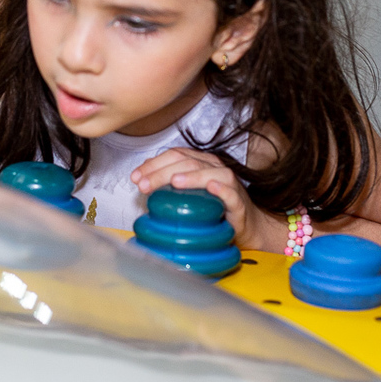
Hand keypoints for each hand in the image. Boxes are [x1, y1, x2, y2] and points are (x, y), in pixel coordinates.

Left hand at [131, 148, 282, 251]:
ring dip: (190, 176)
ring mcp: (227, 182)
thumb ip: (167, 182)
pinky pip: (230, 192)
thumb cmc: (213, 208)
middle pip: (185, 162)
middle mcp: (213, 167)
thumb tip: (142, 176)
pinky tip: (211, 187)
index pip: (173, 155)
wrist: (245, 226)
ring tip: (174, 182)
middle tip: (144, 185)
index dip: (152, 164)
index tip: (135, 177)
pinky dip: (221, 188)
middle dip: (161, 172)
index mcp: (199, 162)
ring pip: (208, 172)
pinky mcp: (238, 201)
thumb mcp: (187, 193)